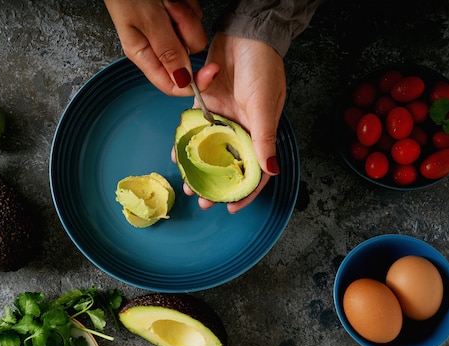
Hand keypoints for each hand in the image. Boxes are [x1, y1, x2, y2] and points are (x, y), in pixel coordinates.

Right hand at [103, 0, 209, 94]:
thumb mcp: (147, 21)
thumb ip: (167, 51)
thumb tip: (182, 82)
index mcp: (144, 55)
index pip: (172, 85)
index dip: (194, 82)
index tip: (211, 71)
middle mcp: (156, 45)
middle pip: (189, 55)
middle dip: (186, 32)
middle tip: (170, 10)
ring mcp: (168, 28)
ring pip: (194, 34)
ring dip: (186, 14)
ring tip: (168, 0)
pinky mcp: (177, 13)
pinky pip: (195, 14)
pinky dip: (187, 3)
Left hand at [188, 33, 286, 212]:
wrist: (244, 34)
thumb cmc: (262, 68)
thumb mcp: (265, 106)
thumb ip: (264, 139)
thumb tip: (273, 171)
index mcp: (260, 132)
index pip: (255, 170)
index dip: (245, 191)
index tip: (230, 208)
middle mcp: (241, 128)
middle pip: (227, 164)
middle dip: (215, 184)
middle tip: (201, 200)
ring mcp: (223, 118)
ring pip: (208, 150)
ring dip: (197, 167)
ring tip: (186, 184)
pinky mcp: (206, 104)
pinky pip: (194, 128)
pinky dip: (185, 141)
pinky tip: (175, 154)